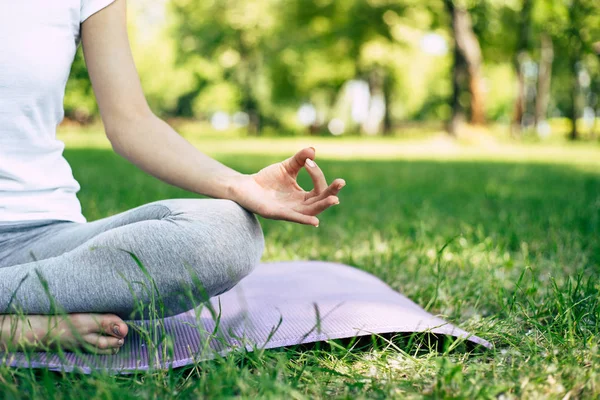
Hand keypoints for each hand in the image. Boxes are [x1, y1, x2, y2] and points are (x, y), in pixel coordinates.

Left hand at [229, 147, 344, 225]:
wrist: (245, 186)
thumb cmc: (266, 179)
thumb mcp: (287, 167)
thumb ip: (300, 159)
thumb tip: (313, 149)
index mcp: (303, 196)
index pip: (319, 188)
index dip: (317, 174)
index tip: (309, 161)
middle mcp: (299, 206)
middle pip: (320, 202)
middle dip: (331, 193)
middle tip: (341, 182)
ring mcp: (289, 211)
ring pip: (310, 211)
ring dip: (322, 205)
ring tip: (334, 199)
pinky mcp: (277, 214)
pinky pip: (293, 218)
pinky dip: (304, 219)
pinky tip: (315, 221)